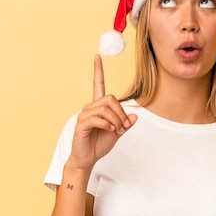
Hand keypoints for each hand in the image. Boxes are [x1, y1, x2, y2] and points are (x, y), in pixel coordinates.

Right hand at [67, 55, 136, 170]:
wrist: (87, 159)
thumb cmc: (99, 145)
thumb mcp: (117, 133)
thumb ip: (125, 124)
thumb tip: (135, 116)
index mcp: (98, 107)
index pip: (98, 85)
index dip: (98, 71)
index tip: (97, 56)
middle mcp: (90, 108)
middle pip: (110, 99)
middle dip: (121, 113)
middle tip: (124, 126)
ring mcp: (84, 115)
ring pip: (105, 109)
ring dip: (116, 120)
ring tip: (117, 130)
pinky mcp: (81, 124)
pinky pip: (97, 118)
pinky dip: (108, 125)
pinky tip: (110, 131)